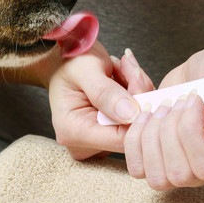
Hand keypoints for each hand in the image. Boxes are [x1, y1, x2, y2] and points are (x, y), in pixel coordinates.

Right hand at [48, 42, 152, 159]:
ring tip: (122, 69)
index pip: (121, 139)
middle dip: (138, 96)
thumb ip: (106, 93)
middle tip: (129, 68)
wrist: (65, 59)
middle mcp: (84, 143)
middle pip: (131, 132)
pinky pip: (136, 119)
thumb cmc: (70, 61)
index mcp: (72, 131)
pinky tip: (124, 78)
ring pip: (137, 124)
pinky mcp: (108, 134)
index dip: (138, 112)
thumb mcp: (86, 70)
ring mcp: (97, 141)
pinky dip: (137, 95)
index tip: (137, 80)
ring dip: (138, 92)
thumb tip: (131, 115)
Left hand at [123, 45, 203, 189]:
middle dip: (168, 130)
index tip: (193, 98)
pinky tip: (144, 115)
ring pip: (156, 177)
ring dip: (149, 136)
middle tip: (176, 100)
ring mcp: (183, 169)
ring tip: (160, 107)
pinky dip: (134, 140)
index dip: (191, 131)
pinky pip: (137, 168)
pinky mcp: (158, 160)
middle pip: (179, 173)